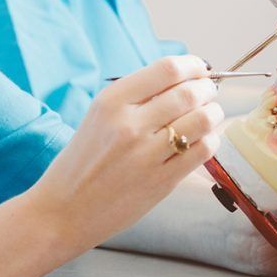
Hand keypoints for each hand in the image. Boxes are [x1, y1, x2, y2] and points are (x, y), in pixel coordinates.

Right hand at [28, 56, 222, 253]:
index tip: (199, 69)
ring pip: (201, 119)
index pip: (167, 69)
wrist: (63, 211)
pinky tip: (203, 140)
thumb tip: (182, 80)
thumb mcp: (98, 117)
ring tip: (209, 114)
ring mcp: (146, 154)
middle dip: (207, 88)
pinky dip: (210, 140)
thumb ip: (136, 98)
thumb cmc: (82, 162)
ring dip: (213, 112)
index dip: (192, 65)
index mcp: (111, 101)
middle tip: (208, 92)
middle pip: (188, 92)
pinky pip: (202, 150)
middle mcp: (129, 124)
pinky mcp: (161, 181)